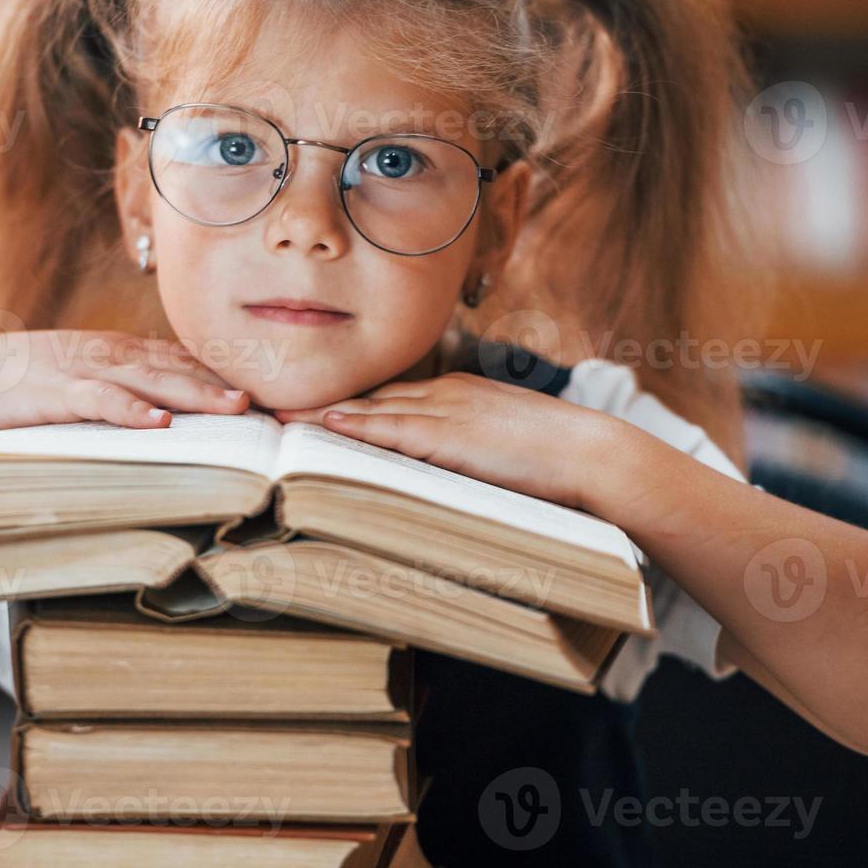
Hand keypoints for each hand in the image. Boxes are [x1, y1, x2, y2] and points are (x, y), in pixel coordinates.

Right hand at [0, 329, 249, 435]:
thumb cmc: (23, 386)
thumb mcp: (84, 382)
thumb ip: (126, 390)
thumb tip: (172, 413)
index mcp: (119, 353)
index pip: (186, 361)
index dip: (229, 376)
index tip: (272, 395)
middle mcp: (110, 355)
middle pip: (181, 367)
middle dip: (230, 384)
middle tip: (276, 404)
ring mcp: (84, 371)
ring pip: (152, 380)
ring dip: (196, 394)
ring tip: (237, 408)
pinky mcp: (56, 392)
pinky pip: (99, 401)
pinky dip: (130, 411)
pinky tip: (158, 424)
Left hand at [273, 371, 622, 509]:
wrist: (592, 454)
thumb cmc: (556, 460)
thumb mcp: (500, 446)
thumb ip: (464, 451)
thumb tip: (438, 474)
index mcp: (456, 393)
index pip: (387, 398)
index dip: (346, 406)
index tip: (308, 411)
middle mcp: (444, 393)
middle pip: (369, 397)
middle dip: (322, 404)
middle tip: (275, 408)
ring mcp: (446, 409)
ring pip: (370, 408)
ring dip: (323, 413)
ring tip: (279, 418)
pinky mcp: (450, 433)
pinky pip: (389, 428)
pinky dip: (352, 426)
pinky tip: (321, 427)